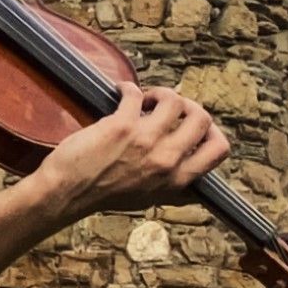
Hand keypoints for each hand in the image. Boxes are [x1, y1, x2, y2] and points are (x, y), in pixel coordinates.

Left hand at [36, 88, 229, 220]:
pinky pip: (135, 93)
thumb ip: (174, 190)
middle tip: (170, 108)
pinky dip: (128, 87)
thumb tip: (194, 187)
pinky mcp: (122, 125)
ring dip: (160, 93)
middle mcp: (166, 160)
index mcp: (177, 180)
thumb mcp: (150, 199)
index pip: (218, 150)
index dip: (212, 131)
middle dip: (189, 106)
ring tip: (146, 100)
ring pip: (174, 100)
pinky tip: (121, 91)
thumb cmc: (106, 196)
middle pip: (202, 118)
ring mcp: (146, 141)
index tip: (195, 125)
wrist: (69, 192)